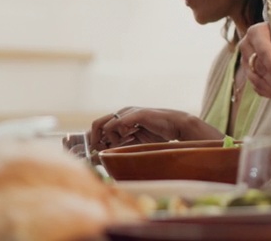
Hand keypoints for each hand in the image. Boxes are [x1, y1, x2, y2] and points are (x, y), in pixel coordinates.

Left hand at [88, 107, 219, 151]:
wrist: (176, 126)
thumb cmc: (157, 135)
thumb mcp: (134, 143)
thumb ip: (119, 147)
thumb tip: (101, 158)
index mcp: (121, 118)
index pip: (98, 126)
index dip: (94, 140)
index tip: (98, 152)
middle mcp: (122, 113)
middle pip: (97, 124)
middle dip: (96, 140)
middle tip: (103, 150)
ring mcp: (129, 112)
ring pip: (106, 126)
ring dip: (111, 138)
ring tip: (125, 141)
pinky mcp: (136, 114)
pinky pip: (118, 124)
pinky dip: (121, 134)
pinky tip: (132, 135)